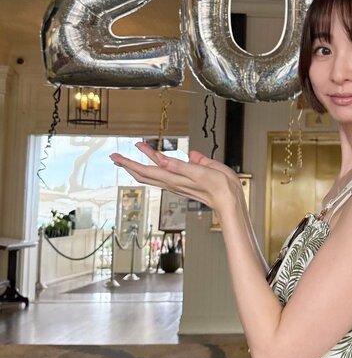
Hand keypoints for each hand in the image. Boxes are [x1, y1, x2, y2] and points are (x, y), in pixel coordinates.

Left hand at [110, 142, 240, 211]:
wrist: (230, 202)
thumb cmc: (220, 187)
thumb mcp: (203, 171)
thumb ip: (182, 165)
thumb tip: (164, 160)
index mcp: (175, 178)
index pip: (146, 170)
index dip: (130, 162)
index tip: (117, 156)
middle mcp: (173, 183)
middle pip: (144, 174)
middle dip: (128, 165)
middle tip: (115, 157)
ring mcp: (177, 184)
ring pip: (152, 175)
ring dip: (139, 166)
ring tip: (130, 157)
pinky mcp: (183, 184)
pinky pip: (163, 176)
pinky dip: (154, 168)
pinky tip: (156, 162)